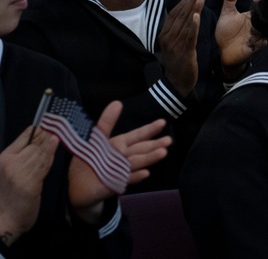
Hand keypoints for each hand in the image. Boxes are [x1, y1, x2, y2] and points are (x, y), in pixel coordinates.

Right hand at [0, 125, 58, 245]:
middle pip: (34, 143)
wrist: (4, 222)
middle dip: (48, 133)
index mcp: (3, 159)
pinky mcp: (29, 183)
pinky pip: (43, 164)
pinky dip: (50, 153)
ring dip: (51, 142)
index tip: (50, 121)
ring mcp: (19, 172)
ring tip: (63, 128)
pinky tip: (56, 142)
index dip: (38, 129)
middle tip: (63, 122)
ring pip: (40, 152)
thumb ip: (20, 159)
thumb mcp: (8, 174)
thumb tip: (39, 143)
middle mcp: (10, 163)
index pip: (23, 137)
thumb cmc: (7, 198)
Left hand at [67, 101, 171, 222]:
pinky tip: (146, 173)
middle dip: (155, 144)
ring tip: (163, 153)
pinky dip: (136, 176)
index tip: (162, 122)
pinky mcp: (114, 183)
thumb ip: (106, 122)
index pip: (137, 135)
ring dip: (149, 158)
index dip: (149, 129)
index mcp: (119, 144)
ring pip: (136, 162)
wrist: (76, 186)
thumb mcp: (94, 138)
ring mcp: (121, 170)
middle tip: (169, 140)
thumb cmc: (87, 160)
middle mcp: (123, 156)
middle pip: (141, 149)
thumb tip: (118, 102)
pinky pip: (125, 179)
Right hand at [158, 0, 203, 96]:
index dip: (183, 3)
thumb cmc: (177, 61)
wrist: (177, 83)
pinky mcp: (185, 52)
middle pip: (180, 16)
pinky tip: (197, 16)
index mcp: (164, 35)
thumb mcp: (174, 44)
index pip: (173, 14)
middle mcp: (168, 38)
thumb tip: (184, 15)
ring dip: (194, 9)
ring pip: (186, 23)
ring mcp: (175, 45)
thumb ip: (177, 30)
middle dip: (191, 1)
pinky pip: (190, 36)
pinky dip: (194, 25)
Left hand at [215, 0, 265, 78]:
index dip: (261, 2)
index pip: (261, 7)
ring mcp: (257, 36)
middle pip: (266, 18)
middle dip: (264, 16)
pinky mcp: (255, 47)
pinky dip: (258, 42)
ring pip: (265, 30)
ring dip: (259, 30)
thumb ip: (229, 0)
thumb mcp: (226, 14)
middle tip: (257, 15)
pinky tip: (250, 42)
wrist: (223, 51)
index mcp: (251, 16)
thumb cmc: (225, 32)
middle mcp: (257, 25)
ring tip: (252, 31)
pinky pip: (261, 43)